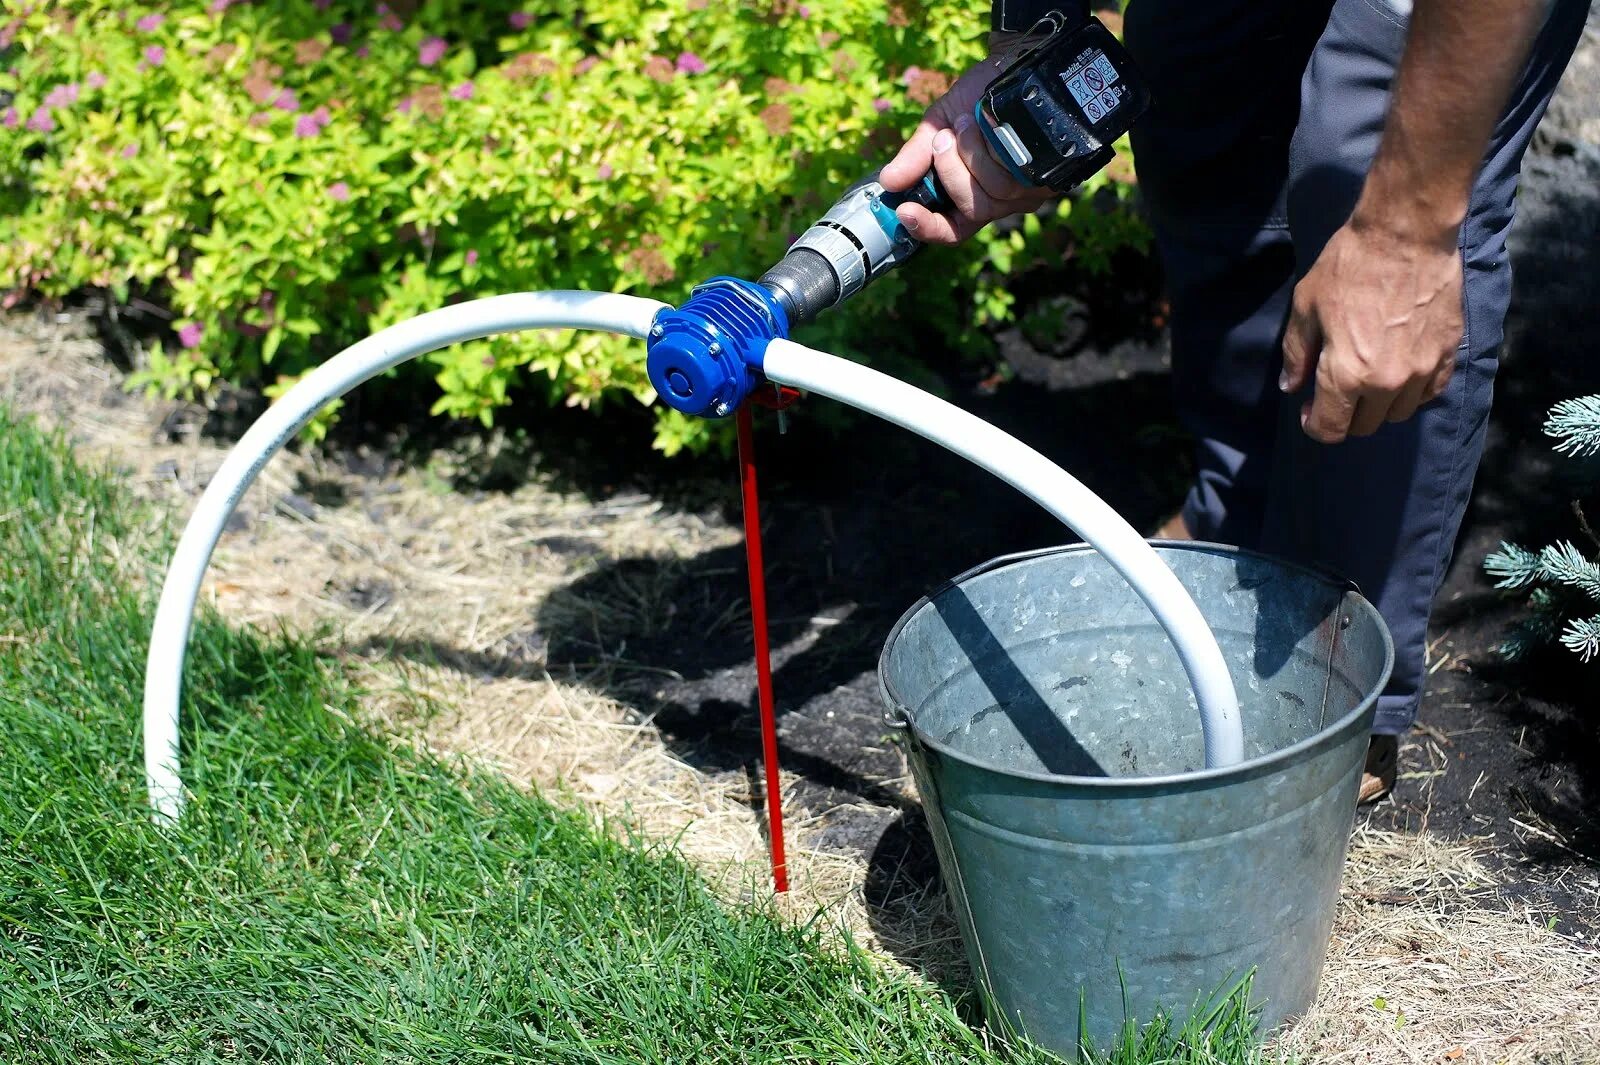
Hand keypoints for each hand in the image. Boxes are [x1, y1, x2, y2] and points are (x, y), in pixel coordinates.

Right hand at [879, 43, 1056, 244]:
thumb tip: (888, 181)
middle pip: (971, 210)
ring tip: (966, 122)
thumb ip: (915, 156)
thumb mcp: (937, 125)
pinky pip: (1014, 176)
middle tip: (943, 138)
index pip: (951, 231)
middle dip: (951, 173)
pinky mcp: (1046, 175)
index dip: (927, 227)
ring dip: (972, 154)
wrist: (1010, 65)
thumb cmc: (973, 99)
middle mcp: (1000, 203)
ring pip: (993, 194)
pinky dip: (994, 149)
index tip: (905, 211)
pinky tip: (988, 125)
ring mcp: (1026, 191)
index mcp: (970, 199)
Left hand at [1280, 215, 1462, 443]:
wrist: (1406, 235)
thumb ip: (1297, 353)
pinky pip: (1430, 393)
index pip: (1330, 429)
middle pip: (1364, 426)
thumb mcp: (1306, 308)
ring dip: (1378, 406)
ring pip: (1398, 413)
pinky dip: (1412, 393)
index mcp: (1347, 375)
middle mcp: (1387, 382)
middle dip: (1344, 417)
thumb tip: (1291, 387)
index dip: (1313, 425)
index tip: (1308, 410)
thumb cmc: (1349, 268)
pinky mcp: (1449, 353)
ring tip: (1367, 381)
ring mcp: (1423, 370)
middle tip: (1335, 392)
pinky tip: (1399, 373)